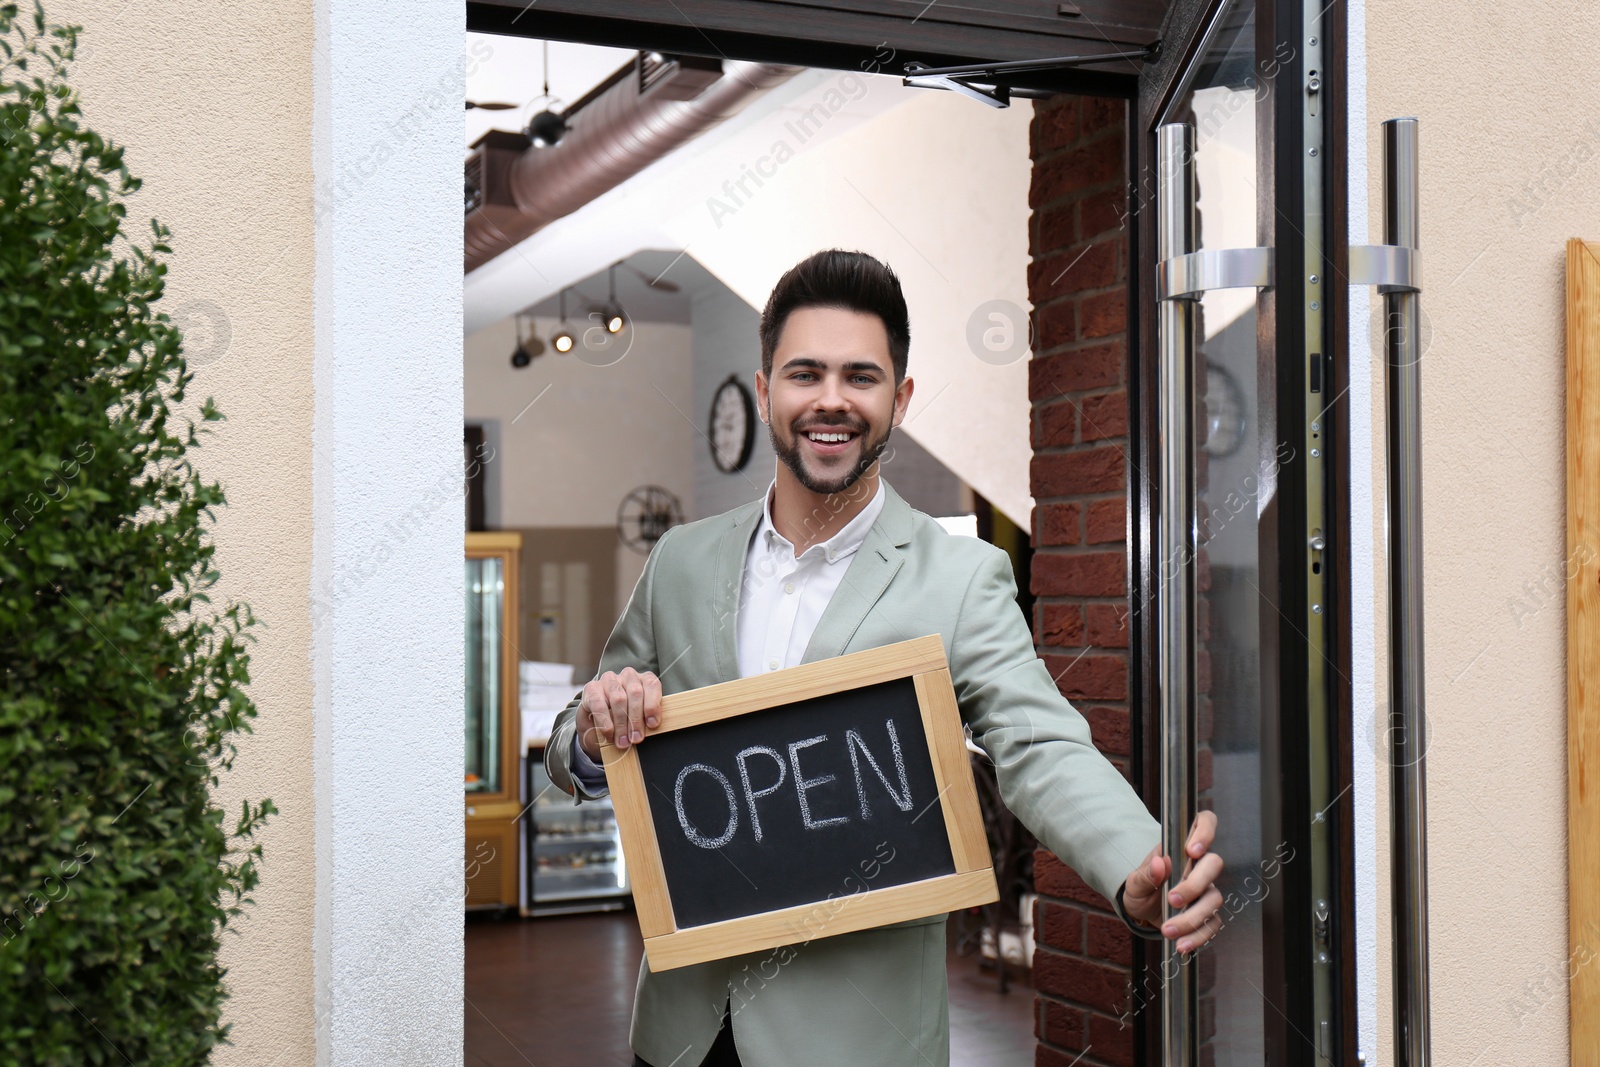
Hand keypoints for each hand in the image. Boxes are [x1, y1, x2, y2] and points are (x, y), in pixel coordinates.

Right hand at [576, 667, 660, 761]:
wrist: (596, 725)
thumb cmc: (625, 721)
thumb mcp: (639, 719)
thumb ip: (646, 720)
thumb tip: (650, 729)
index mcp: (644, 680)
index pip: (652, 685)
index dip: (653, 705)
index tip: (652, 725)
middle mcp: (627, 676)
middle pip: (635, 693)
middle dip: (636, 719)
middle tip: (636, 739)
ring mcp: (609, 680)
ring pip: (618, 699)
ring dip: (621, 723)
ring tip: (623, 741)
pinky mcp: (591, 688)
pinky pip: (599, 704)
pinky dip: (605, 721)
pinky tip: (608, 733)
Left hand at [1121, 810, 1223, 953]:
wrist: (1142, 913)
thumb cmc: (1141, 888)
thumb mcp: (1134, 882)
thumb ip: (1146, 873)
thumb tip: (1161, 863)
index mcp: (1181, 848)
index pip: (1204, 824)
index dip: (1205, 831)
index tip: (1192, 850)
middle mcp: (1199, 867)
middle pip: (1214, 864)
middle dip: (1194, 884)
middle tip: (1172, 899)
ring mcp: (1206, 891)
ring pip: (1214, 899)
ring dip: (1192, 918)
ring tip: (1168, 930)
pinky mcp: (1208, 915)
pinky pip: (1213, 925)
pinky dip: (1198, 937)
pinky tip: (1182, 945)